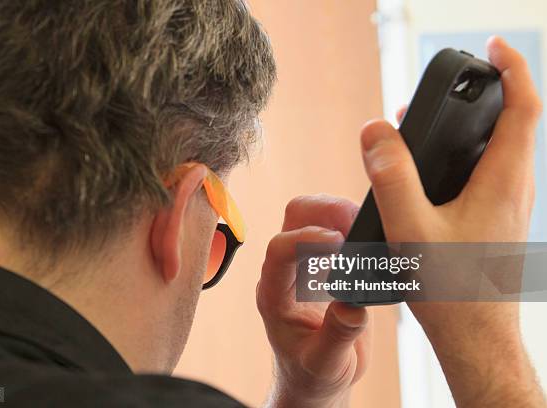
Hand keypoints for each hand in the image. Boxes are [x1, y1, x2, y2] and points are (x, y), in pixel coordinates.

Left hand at [257, 195, 371, 407]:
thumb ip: (337, 337)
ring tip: (368, 226)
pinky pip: (337, 228)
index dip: (306, 239)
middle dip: (325, 210)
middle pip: (295, 217)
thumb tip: (351, 307)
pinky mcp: (328, 263)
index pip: (279, 250)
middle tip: (358, 219)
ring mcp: (306, 263)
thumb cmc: (311, 374)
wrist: (315, 377)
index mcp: (274, 294)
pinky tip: (373, 237)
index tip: (338, 241)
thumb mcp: (324, 364)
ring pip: (315, 215)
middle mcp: (286, 272)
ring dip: (341, 212)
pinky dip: (355, 224)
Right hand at [362, 37, 544, 406]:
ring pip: (498, 149)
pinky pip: (487, 173)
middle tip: (447, 89)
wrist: (476, 337)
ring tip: (428, 124)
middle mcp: (513, 188)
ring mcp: (508, 205)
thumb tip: (376, 130)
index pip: (523, 107)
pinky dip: (464, 156)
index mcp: (502, 181)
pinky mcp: (497, 220)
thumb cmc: (452, 289)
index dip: (512, 68)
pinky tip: (430, 174)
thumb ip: (392, 177)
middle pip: (512, 123)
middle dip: (483, 94)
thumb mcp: (413, 228)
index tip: (492, 47)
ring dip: (470, 127)